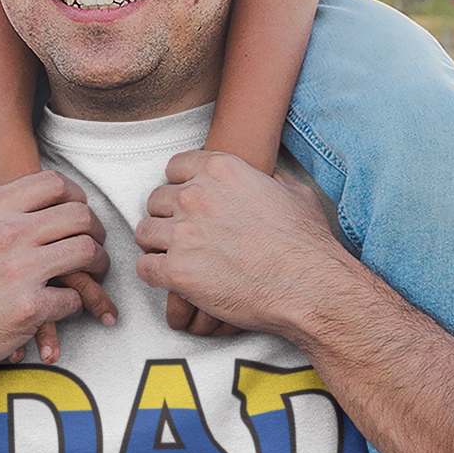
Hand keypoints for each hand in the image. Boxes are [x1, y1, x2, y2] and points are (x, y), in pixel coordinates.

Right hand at [0, 171, 109, 379]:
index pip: (54, 183)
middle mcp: (7, 233)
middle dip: (96, 230)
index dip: (76, 196)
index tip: (79, 212)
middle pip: (79, 215)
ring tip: (96, 273)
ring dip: (98, 265)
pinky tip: (65, 308)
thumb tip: (28, 205)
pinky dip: (76, 305)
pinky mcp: (28, 307)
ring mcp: (19, 269)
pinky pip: (74, 298)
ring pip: (86, 252)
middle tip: (95, 245)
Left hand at [136, 151, 344, 337]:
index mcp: (220, 170)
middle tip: (185, 235)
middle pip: (156, 199)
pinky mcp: (177, 271)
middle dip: (168, 216)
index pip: (175, 166)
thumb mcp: (293, 191)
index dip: (181, 185)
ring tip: (176, 257)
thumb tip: (265, 176)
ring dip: (158, 244)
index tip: (189, 202)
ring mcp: (183, 233)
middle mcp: (195, 196)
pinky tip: (173, 279)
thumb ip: (268, 177)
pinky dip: (155, 274)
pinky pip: (144, 268)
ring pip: (145, 232)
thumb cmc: (306, 242)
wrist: (309, 286)